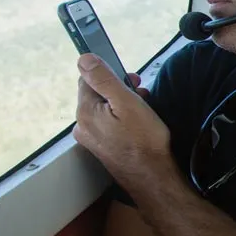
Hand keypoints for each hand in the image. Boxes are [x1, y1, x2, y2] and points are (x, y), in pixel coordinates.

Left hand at [73, 53, 172, 191]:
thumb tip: (84, 58)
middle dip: (118, 88)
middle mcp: (82, 126)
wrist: (153, 177)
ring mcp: (91, 139)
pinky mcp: (101, 148)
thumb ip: (103, 78)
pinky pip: (107, 123)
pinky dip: (121, 117)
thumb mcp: (126, 101)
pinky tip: (137, 122)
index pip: (88, 78)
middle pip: (96, 94)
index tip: (131, 78)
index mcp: (84, 112)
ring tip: (143, 107)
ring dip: (122, 102)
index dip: (110, 73)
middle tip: (141, 92)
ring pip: (104, 108)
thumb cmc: (144, 139)